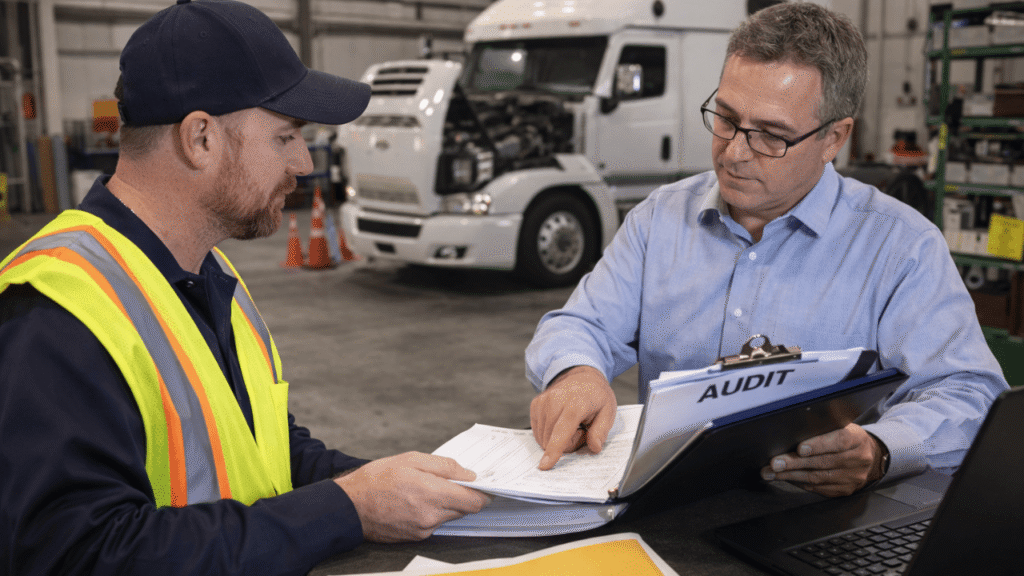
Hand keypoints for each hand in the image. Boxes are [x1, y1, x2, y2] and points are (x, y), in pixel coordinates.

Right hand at [334, 452, 490, 542]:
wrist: (348, 506)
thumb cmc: (376, 479)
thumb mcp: (411, 459)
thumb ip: (444, 466)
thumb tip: (468, 474)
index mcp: (433, 494)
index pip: (474, 501)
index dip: (483, 493)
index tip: (484, 485)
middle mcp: (431, 516)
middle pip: (464, 509)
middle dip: (464, 496)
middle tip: (455, 482)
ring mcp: (424, 529)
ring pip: (450, 516)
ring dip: (447, 504)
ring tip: (428, 488)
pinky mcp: (415, 537)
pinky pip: (434, 523)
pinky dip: (433, 512)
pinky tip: (417, 500)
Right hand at [530, 365, 617, 470]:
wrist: (582, 376)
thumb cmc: (596, 396)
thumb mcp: (608, 412)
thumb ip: (601, 431)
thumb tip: (594, 447)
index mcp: (576, 403)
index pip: (562, 431)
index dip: (554, 450)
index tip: (545, 465)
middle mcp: (556, 400)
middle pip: (552, 439)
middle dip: (568, 443)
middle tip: (581, 429)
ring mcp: (543, 401)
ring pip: (544, 437)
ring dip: (557, 438)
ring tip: (571, 424)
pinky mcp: (536, 404)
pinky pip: (538, 431)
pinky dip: (549, 432)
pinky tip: (560, 422)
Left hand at [760, 423, 886, 496]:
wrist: (868, 456)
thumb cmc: (847, 437)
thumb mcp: (841, 426)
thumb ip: (824, 428)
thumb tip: (793, 430)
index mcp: (857, 439)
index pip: (839, 441)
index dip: (819, 445)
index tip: (800, 449)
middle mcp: (858, 459)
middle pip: (823, 462)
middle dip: (795, 463)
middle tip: (775, 463)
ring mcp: (852, 477)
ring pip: (818, 477)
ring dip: (792, 475)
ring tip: (772, 472)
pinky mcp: (845, 490)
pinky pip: (819, 488)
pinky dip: (800, 482)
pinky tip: (786, 478)